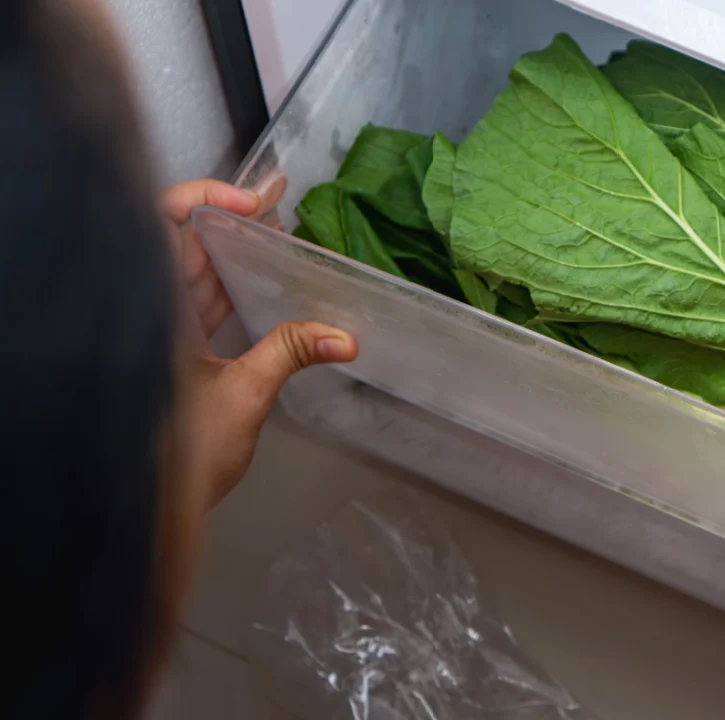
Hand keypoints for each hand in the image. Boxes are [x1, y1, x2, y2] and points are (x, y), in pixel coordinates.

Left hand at [163, 179, 359, 508]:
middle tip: (279, 201)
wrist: (155, 505)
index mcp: (155, 308)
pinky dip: (232, 284)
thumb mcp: (245, 394)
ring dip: (235, 251)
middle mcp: (152, 310)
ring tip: (280, 230)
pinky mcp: (176, 351)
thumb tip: (346, 336)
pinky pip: (202, 301)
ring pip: (195, 271)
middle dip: (232, 218)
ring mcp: (162, 331)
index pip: (163, 224)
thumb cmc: (185, 452)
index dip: (203, 198)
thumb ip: (291, 352)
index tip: (254, 201)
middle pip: (184, 242)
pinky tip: (266, 279)